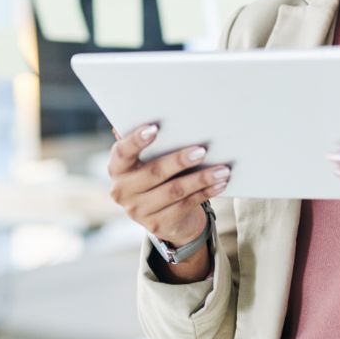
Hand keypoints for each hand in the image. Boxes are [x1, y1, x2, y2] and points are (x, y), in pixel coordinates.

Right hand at [107, 123, 229, 245]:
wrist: (162, 215)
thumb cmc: (156, 174)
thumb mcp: (148, 160)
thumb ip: (149, 143)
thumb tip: (154, 113)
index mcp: (117, 168)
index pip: (123, 152)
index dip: (136, 140)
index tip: (155, 128)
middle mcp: (122, 191)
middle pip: (154, 173)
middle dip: (180, 160)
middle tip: (202, 150)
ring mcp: (138, 211)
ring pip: (174, 191)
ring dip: (201, 178)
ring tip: (222, 169)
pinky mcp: (157, 225)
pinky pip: (186, 205)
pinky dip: (205, 193)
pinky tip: (220, 183)